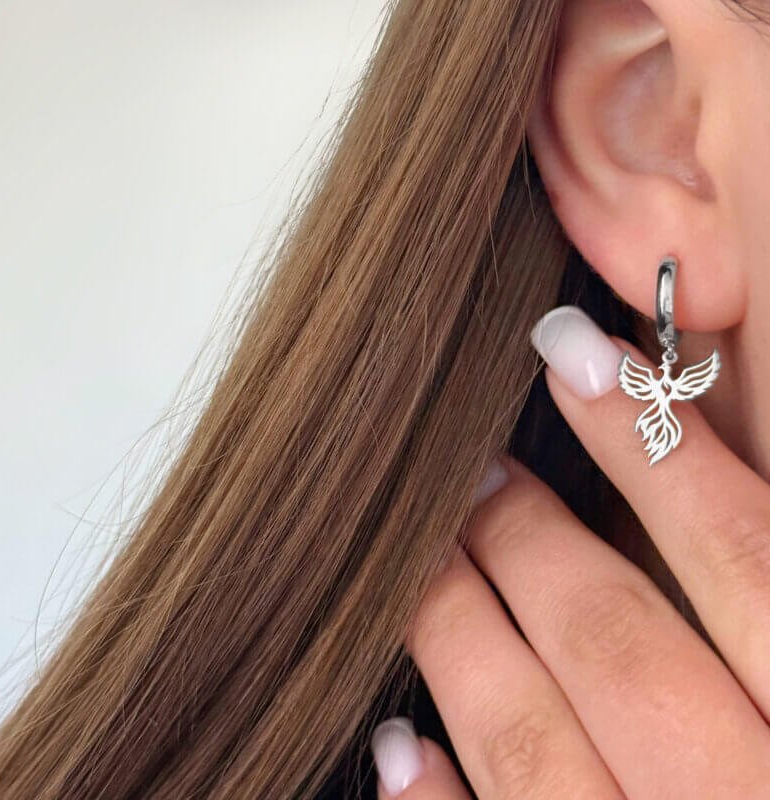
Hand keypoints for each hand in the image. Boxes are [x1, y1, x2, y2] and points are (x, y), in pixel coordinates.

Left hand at [371, 308, 769, 798]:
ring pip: (538, 746)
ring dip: (462, 641)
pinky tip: (395, 747)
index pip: (753, 559)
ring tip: (421, 562)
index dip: (658, 447)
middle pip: (621, 645)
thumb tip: (724, 489)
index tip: (575, 355)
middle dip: (532, 540)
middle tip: (474, 468)